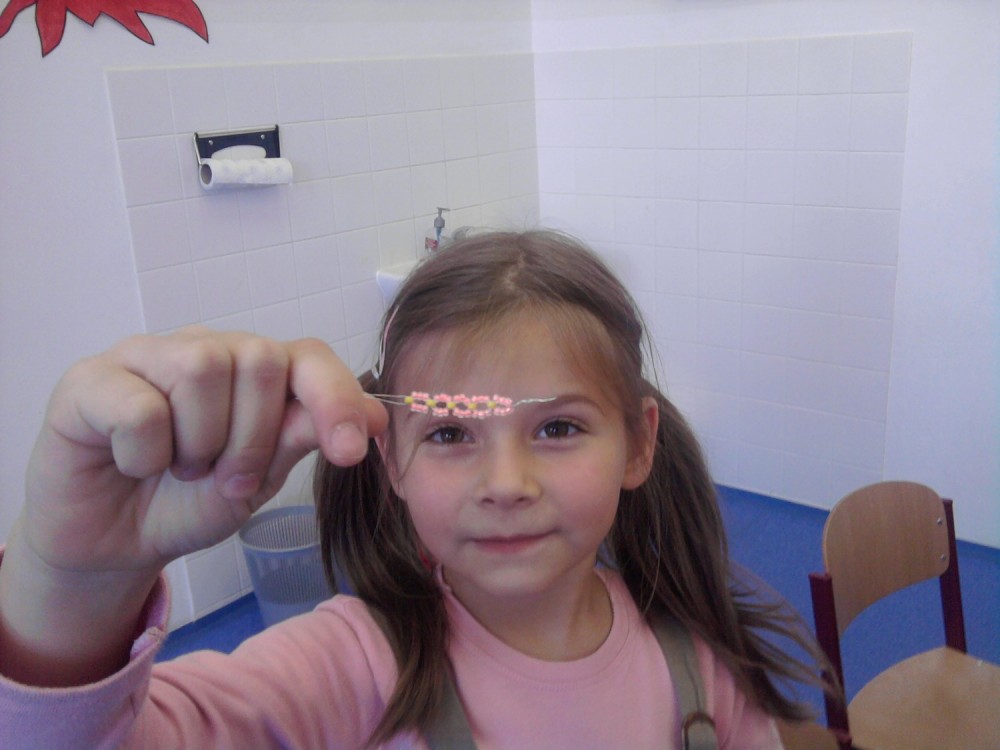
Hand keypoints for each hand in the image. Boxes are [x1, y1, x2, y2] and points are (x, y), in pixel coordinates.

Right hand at [21, 327, 387, 576]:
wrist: (113, 545)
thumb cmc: (186, 503)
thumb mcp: (258, 479)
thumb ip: (301, 438)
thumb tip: (374, 414)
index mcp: (252, 370)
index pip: (308, 355)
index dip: (335, 397)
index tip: (349, 452)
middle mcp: (204, 349)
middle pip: (259, 359)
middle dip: (253, 439)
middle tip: (225, 478)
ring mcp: (145, 356)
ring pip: (202, 369)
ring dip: (199, 444)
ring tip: (179, 468)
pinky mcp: (90, 379)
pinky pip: (140, 407)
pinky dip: (146, 454)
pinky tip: (132, 464)